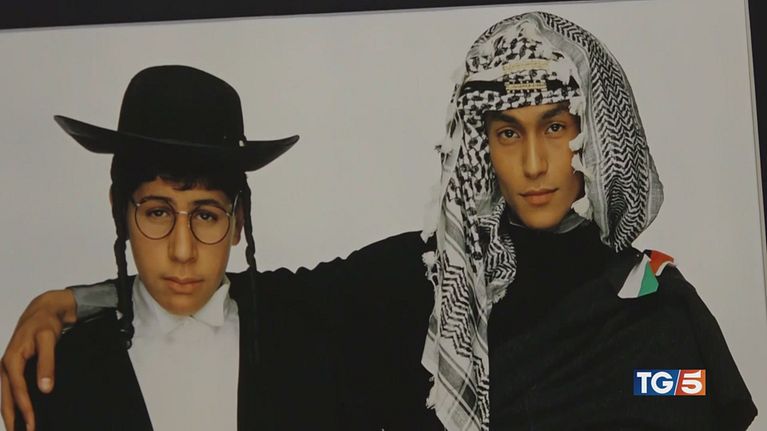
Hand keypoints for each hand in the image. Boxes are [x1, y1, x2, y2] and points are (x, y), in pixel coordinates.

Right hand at [1, 290, 76, 430]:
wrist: (42, 311)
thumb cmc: (45, 323)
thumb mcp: (49, 339)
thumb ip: (47, 363)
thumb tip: (45, 388)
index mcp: (11, 360)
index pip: (18, 390)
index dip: (25, 409)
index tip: (32, 424)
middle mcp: (6, 367)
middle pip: (7, 399)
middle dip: (13, 419)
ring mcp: (8, 369)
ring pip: (7, 397)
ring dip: (11, 414)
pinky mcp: (14, 370)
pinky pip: (12, 391)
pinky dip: (15, 404)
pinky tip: (22, 414)